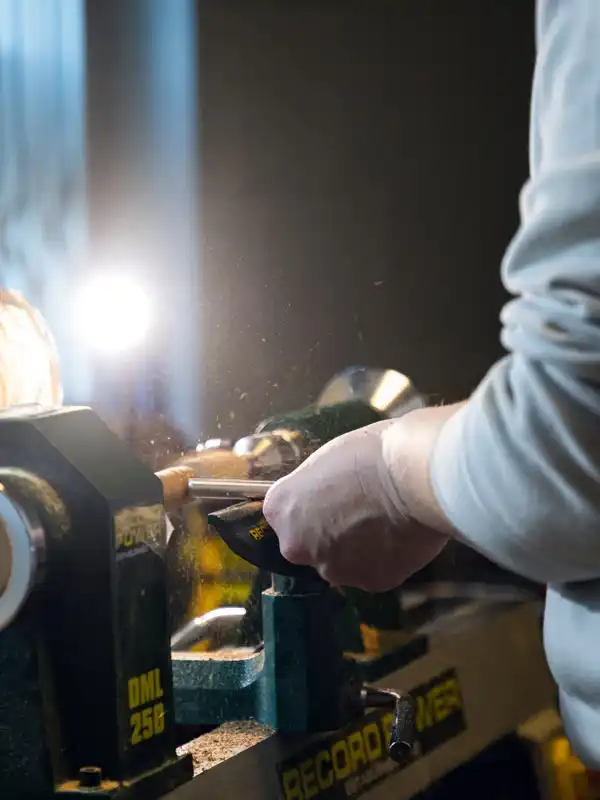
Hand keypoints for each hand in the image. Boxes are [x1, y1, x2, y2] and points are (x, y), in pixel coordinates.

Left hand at [263, 417, 449, 590]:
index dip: (312, 504)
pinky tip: (402, 534)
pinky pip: (376, 571)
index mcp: (281, 510)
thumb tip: (325, 495)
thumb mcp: (328, 459)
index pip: (286, 514)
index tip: (333, 493)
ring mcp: (334, 569)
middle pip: (310, 544)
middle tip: (362, 509)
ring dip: (359, 549)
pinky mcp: (371, 583)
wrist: (415, 477)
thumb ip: (316, 488)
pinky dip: (387, 558)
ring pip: (343, 562)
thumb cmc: (371, 454)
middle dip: (331, 533)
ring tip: (387, 521)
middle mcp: (297, 547)